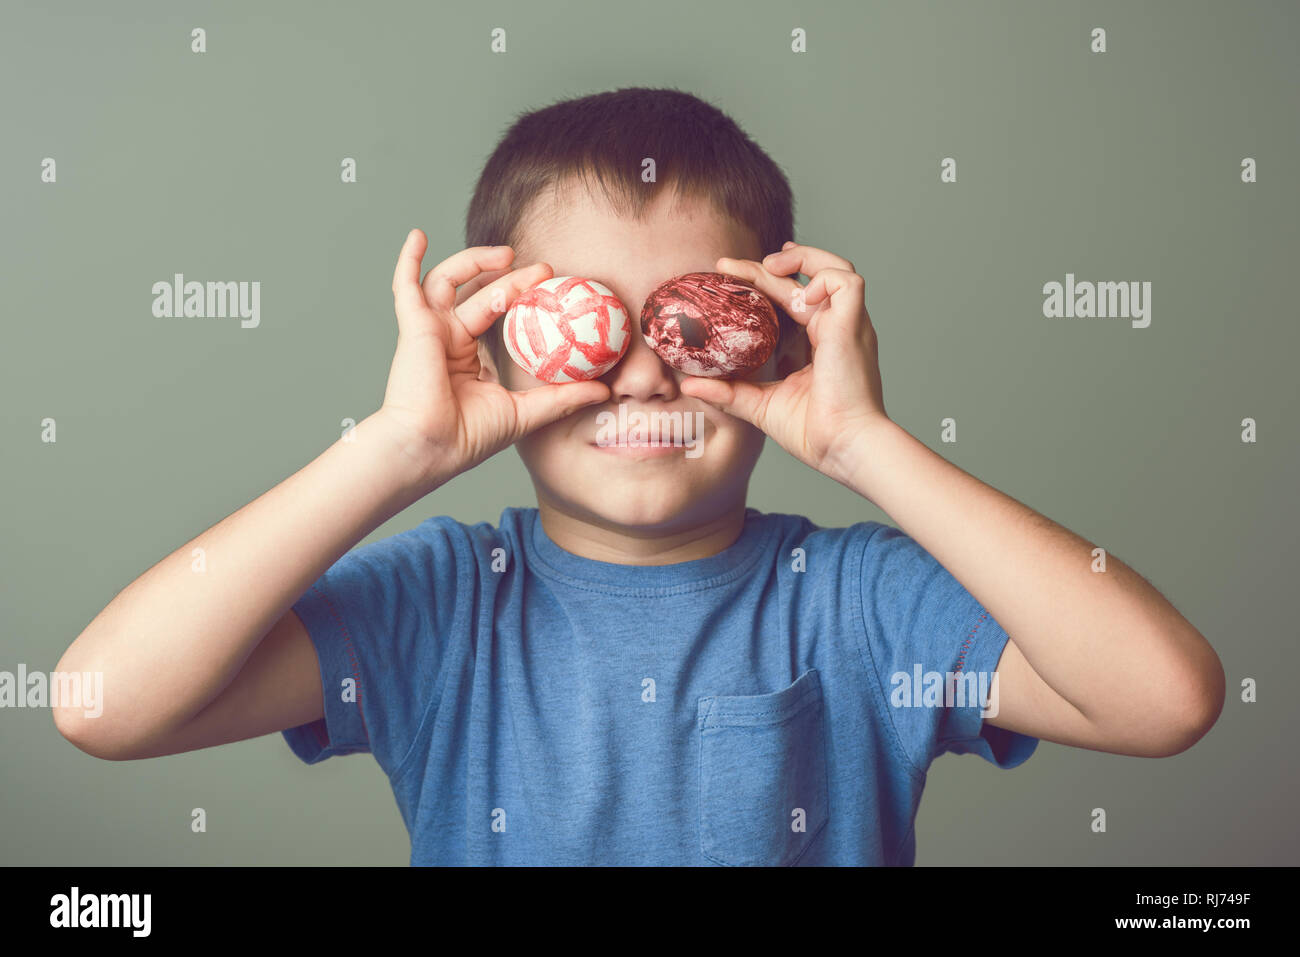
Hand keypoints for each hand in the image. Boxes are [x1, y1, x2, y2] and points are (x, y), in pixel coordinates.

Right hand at [376, 229, 609, 481]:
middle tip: (543, 269)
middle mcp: (448, 340)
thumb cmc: (470, 438)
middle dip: (511, 278)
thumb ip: (562, 398)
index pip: (497, 317)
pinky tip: (418, 235)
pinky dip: (408, 259)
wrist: (433, 447)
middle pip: (479, 294)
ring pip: (450, 282)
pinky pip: (406, 286)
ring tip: (507, 254)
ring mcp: (429, 331)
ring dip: (475, 261)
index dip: (521, 299)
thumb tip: (604, 391)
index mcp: (469, 358)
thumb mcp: (526, 413)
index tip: (552, 288)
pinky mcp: (413, 327)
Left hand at [679, 242, 889, 484]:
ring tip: (769, 264)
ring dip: (803, 257)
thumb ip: (728, 392)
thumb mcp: (760, 406)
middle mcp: (836, 329)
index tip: (728, 276)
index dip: (762, 284)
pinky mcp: (854, 326)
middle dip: (767, 267)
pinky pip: (848, 283)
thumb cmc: (813, 433)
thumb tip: (690, 385)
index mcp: (819, 343)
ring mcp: (848, 325)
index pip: (790, 300)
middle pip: (803, 280)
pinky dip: (824, 277)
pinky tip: (801, 294)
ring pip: (836, 268)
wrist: (842, 448)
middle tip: (728, 266)